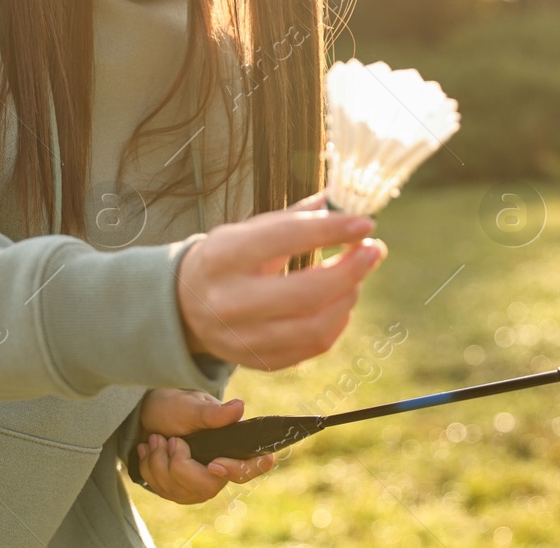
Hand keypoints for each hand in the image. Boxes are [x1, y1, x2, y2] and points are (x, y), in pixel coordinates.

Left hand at [134, 388, 274, 502]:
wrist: (150, 414)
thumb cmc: (176, 406)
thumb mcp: (192, 406)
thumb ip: (214, 413)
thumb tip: (239, 407)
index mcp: (232, 447)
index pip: (250, 468)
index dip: (237, 470)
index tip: (214, 464)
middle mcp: (220, 471)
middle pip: (206, 487)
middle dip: (178, 463)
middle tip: (170, 439)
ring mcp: (199, 484)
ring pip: (178, 490)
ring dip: (158, 460)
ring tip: (156, 438)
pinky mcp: (179, 491)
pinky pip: (162, 490)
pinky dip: (148, 467)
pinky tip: (149, 450)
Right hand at [175, 190, 386, 370]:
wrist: (184, 304)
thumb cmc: (227, 258)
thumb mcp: (248, 230)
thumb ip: (294, 216)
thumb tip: (340, 198)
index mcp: (223, 256)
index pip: (286, 238)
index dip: (332, 230)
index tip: (365, 222)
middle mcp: (229, 301)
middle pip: (306, 292)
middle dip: (351, 270)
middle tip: (374, 250)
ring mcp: (242, 338)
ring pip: (314, 326)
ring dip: (348, 297)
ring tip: (357, 277)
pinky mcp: (258, 361)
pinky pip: (312, 347)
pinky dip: (337, 321)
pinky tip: (342, 301)